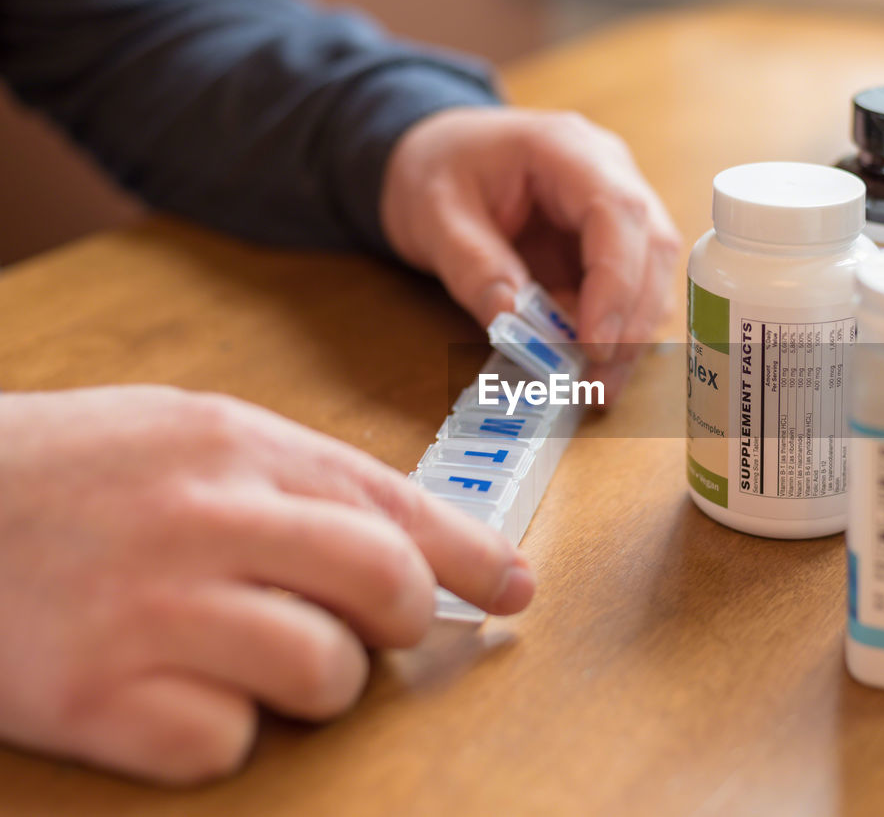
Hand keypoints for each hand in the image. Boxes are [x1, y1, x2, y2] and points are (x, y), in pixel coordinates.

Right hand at [0, 386, 533, 784]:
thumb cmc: (69, 476)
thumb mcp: (190, 438)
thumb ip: (302, 484)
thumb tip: (417, 548)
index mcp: (237, 446)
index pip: (395, 505)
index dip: (474, 555)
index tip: (516, 590)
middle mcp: (204, 520)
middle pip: (385, 588)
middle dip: (400, 621)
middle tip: (370, 628)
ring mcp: (151, 611)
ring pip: (325, 676)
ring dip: (311, 682)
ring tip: (247, 655)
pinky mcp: (98, 700)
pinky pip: (228, 744)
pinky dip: (218, 731)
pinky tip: (173, 691)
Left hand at [380, 107, 682, 385]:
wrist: (437, 156)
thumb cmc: (436, 170)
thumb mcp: (434, 215)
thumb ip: (472, 264)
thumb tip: (511, 319)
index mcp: (566, 148)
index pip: (618, 211)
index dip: (616, 280)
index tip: (594, 342)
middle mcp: (610, 171)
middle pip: (653, 246)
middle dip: (632, 320)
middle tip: (598, 381)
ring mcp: (618, 207)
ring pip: (653, 275)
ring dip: (630, 336)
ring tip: (594, 387)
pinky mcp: (613, 244)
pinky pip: (631, 292)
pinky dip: (616, 335)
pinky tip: (592, 371)